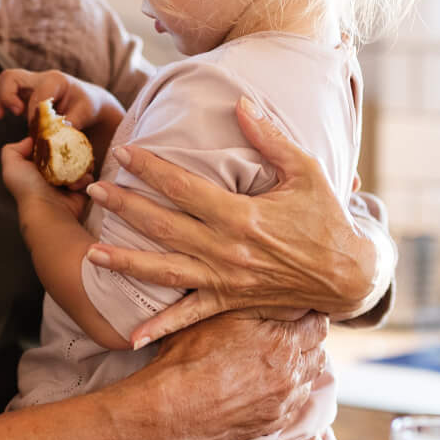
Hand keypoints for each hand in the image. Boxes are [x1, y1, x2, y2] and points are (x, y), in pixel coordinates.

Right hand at [0, 67, 119, 132]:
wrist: (87, 100)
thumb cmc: (87, 106)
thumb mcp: (87, 112)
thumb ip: (74, 119)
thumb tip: (59, 128)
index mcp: (54, 80)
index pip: (37, 91)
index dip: (33, 110)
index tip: (36, 128)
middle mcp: (37, 79)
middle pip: (10, 77)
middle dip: (5, 96)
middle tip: (8, 116)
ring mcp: (26, 85)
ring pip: (0, 82)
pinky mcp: (19, 95)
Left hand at [0, 137, 87, 219]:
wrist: (48, 211)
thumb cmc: (28, 190)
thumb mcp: (11, 166)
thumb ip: (12, 149)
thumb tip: (29, 140)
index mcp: (35, 168)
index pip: (46, 149)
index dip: (52, 141)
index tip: (58, 135)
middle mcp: (50, 175)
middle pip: (64, 155)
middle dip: (70, 152)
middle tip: (70, 152)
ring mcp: (66, 183)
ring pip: (79, 164)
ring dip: (79, 166)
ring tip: (73, 171)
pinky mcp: (80, 191)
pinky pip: (88, 178)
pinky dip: (84, 179)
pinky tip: (76, 184)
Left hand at [86, 96, 382, 346]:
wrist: (347, 273)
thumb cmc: (326, 217)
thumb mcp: (305, 170)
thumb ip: (270, 138)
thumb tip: (240, 103)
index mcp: (242, 215)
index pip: (183, 188)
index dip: (150, 169)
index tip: (124, 153)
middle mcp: (228, 250)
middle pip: (163, 226)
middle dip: (125, 208)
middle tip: (93, 190)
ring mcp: (226, 280)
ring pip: (165, 271)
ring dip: (126, 262)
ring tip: (91, 252)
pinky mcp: (229, 302)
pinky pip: (189, 317)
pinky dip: (160, 328)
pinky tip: (131, 337)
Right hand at [119, 312, 329, 439]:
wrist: (172, 408)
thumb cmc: (189, 357)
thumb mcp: (221, 315)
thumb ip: (260, 304)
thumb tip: (287, 294)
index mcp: (283, 341)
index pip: (318, 322)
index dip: (309, 313)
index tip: (298, 311)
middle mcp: (291, 373)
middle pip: (319, 349)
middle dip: (309, 339)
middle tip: (288, 331)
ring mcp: (284, 401)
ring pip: (310, 377)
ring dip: (301, 365)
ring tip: (278, 357)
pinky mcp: (273, 422)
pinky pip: (295, 402)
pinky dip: (289, 390)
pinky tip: (268, 382)